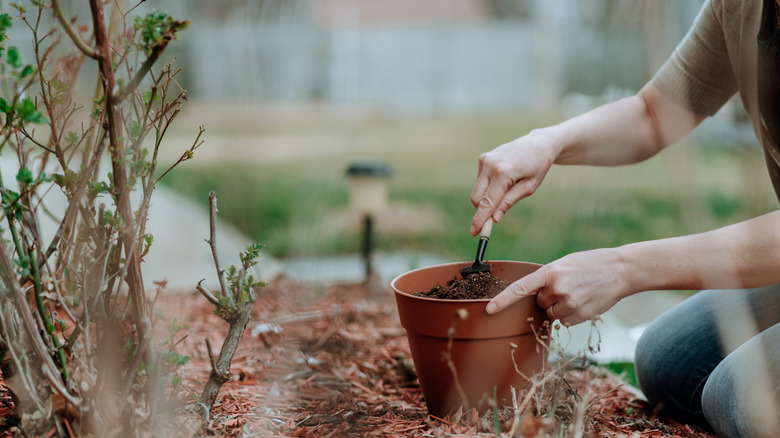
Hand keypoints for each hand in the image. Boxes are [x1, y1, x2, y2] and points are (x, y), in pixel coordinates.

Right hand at [470, 131, 556, 235]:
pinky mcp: (483, 158)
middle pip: (477, 198)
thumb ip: (509, 202)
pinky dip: (488, 188)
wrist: (538, 143)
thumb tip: (494, 219)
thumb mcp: (528, 188)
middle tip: (491, 223)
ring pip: (477, 190)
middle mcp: (489, 165)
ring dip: (487, 198)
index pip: (487, 202)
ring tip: (508, 191)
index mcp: (503, 172)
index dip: (480, 219)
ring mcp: (484, 160)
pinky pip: (480, 181)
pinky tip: (504, 181)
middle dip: (482, 211)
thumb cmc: (537, 166)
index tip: (474, 232)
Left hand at [486, 248, 629, 325]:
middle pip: (539, 303)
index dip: (503, 300)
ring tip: (577, 293)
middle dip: (548, 298)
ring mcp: (569, 303)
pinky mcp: (580, 315)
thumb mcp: (564, 264)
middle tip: (566, 286)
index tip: (489, 310)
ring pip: (551, 314)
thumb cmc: (589, 264)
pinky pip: (565, 321)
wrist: (620, 270)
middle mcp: (557, 289)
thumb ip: (547, 279)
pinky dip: (571, 315)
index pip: (520, 288)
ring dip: (559, 307)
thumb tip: (535, 299)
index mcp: (549, 272)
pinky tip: (584, 301)